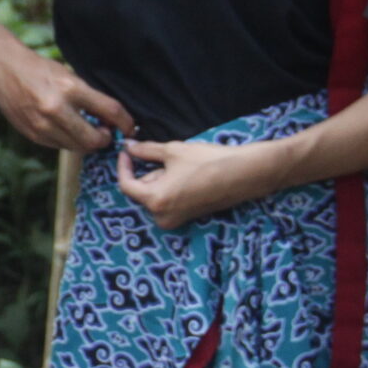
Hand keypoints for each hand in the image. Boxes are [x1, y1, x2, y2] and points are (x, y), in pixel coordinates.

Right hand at [0, 45, 133, 152]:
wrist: (2, 68)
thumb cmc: (39, 68)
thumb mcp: (69, 75)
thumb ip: (88, 97)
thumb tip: (109, 118)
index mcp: (70, 89)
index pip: (109, 111)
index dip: (125, 122)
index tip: (130, 126)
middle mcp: (56, 110)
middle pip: (94, 139)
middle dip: (105, 139)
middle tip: (107, 133)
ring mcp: (42, 125)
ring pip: (77, 147)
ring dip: (87, 142)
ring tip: (87, 131)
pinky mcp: (32, 135)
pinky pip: (59, 146)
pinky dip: (68, 141)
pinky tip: (67, 130)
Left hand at [115, 137, 285, 228]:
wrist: (244, 174)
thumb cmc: (208, 161)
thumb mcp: (173, 151)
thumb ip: (146, 150)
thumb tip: (129, 147)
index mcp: (155, 201)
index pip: (126, 185)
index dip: (123, 166)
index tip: (126, 152)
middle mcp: (162, 217)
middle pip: (142, 191)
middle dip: (148, 172)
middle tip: (166, 157)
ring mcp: (176, 220)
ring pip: (156, 195)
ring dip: (161, 179)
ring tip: (181, 166)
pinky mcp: (187, 218)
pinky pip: (169, 201)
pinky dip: (171, 187)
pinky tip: (187, 175)